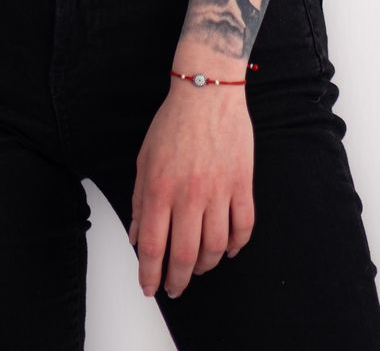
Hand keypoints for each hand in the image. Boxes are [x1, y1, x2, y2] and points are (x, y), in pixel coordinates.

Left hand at [128, 82, 254, 298]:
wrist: (206, 91)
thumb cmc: (172, 123)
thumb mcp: (144, 160)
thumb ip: (140, 201)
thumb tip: (136, 237)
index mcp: (160, 188)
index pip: (153, 247)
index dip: (150, 275)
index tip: (149, 287)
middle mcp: (189, 194)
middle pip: (184, 255)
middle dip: (178, 280)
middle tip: (175, 288)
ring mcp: (218, 190)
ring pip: (216, 247)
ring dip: (206, 266)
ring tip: (199, 268)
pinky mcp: (241, 183)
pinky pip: (243, 226)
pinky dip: (237, 245)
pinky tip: (229, 250)